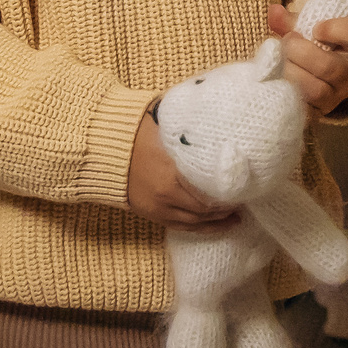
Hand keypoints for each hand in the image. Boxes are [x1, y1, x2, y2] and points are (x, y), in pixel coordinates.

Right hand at [127, 105, 240, 229]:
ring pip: (197, 221)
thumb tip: (221, 119)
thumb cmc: (139, 128)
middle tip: (244, 198)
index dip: (230, 188)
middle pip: (206, 207)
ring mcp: (158, 206)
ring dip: (219, 219)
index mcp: (173, 168)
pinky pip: (183, 228)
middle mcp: (167, 192)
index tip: (245, 183)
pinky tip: (219, 224)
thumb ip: (193, 125)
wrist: (103, 147)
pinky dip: (203, 228)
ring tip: (236, 214)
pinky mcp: (152, 214)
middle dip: (227, 205)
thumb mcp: (168, 122)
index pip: (210, 186)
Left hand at [266, 2, 347, 118]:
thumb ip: (292, 20)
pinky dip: (286, 94)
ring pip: (315, 90)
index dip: (335, 29)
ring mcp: (336, 96)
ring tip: (280, 62)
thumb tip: (273, 12)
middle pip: (328, 66)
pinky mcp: (319, 113)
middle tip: (287, 42)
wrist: (321, 78)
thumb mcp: (311, 28)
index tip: (316, 28)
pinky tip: (276, 80)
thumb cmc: (317, 46)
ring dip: (290, 72)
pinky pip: (303, 109)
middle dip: (299, 51)